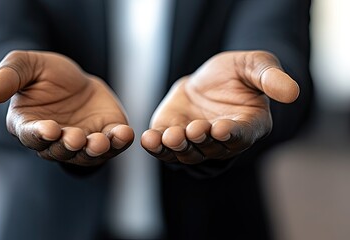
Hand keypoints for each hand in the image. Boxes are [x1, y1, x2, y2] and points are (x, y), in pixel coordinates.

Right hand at [0, 50, 133, 165]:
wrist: (75, 79)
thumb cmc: (45, 74)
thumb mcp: (25, 65)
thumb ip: (9, 76)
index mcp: (29, 125)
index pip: (32, 135)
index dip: (40, 134)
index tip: (49, 129)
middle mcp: (55, 141)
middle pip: (60, 150)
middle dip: (68, 145)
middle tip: (75, 138)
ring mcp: (82, 142)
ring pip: (87, 154)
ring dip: (94, 150)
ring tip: (100, 141)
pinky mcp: (105, 136)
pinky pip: (112, 145)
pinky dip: (119, 142)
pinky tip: (125, 134)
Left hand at [141, 51, 298, 163]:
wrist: (207, 80)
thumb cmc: (236, 73)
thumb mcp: (255, 66)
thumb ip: (270, 77)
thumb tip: (292, 92)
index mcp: (248, 126)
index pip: (241, 134)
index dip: (232, 133)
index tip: (222, 128)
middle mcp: (221, 140)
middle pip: (211, 147)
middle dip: (202, 140)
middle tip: (195, 130)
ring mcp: (195, 142)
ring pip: (186, 152)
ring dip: (177, 146)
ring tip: (169, 136)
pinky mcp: (172, 135)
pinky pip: (164, 147)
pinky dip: (156, 146)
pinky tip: (148, 139)